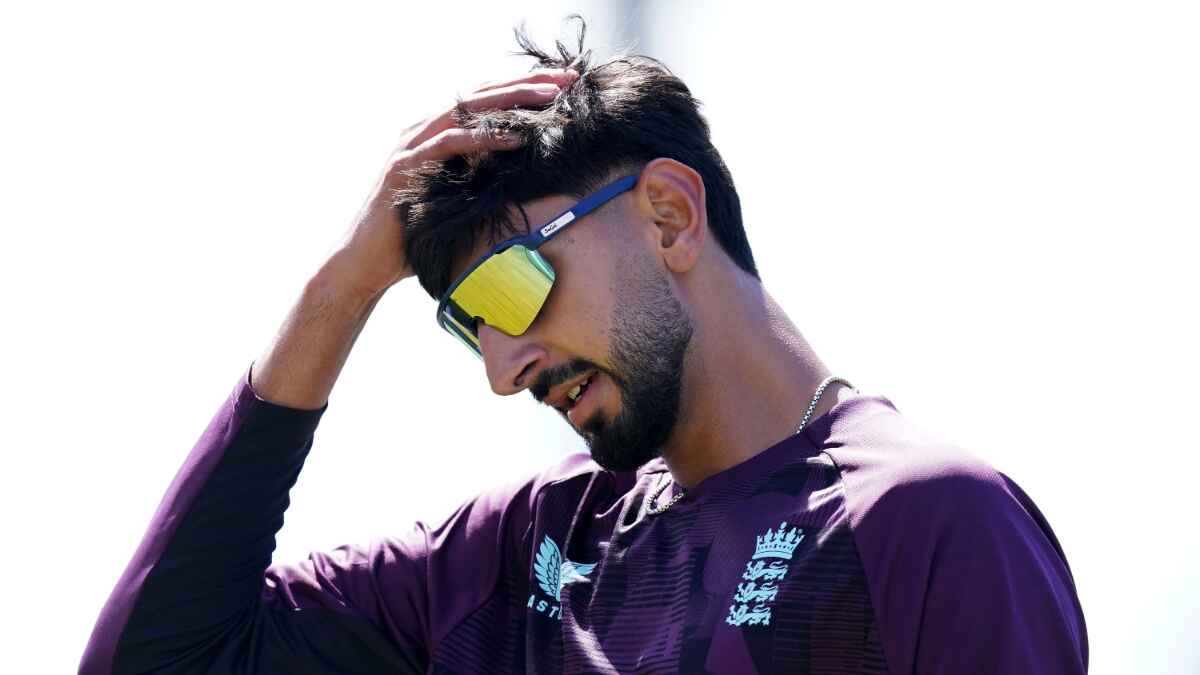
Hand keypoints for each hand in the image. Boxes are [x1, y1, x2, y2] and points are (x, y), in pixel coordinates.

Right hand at [326, 68, 578, 298]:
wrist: (366, 262)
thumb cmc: (415, 237)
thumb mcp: (457, 202)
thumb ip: (481, 183)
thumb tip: (527, 185)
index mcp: (436, 134)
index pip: (484, 102)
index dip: (523, 90)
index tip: (564, 85)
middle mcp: (422, 130)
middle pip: (480, 95)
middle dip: (526, 84)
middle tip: (567, 79)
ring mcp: (411, 145)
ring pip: (467, 109)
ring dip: (512, 101)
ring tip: (550, 97)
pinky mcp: (405, 166)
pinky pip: (450, 144)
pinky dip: (484, 138)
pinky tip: (517, 138)